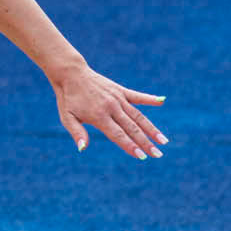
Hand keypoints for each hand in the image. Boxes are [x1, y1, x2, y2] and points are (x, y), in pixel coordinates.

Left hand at [52, 63, 166, 159]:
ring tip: (163, 140)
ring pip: (138, 116)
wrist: (71, 73)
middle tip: (158, 154)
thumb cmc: (68, 98)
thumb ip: (77, 132)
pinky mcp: (120, 90)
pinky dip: (150, 98)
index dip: (130, 146)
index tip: (143, 156)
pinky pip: (137, 96)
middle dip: (146, 143)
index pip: (118, 135)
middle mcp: (111, 107)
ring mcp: (118, 98)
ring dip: (152, 129)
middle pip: (132, 128)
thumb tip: (83, 148)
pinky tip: (162, 101)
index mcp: (99, 116)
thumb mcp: (67, 117)